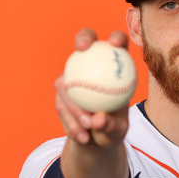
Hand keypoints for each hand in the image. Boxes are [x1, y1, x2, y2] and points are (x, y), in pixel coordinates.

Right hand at [55, 28, 130, 147]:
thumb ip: (111, 125)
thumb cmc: (113, 130)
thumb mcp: (118, 131)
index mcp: (113, 68)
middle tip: (81, 49)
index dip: (116, 37)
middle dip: (83, 37)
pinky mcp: (61, 93)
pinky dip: (71, 121)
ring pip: (67, 80)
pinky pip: (62, 104)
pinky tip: (81, 136)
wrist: (95, 140)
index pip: (117, 45)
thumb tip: (99, 119)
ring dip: (75, 104)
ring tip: (88, 126)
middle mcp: (91, 67)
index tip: (113, 44)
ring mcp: (73, 78)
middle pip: (85, 42)